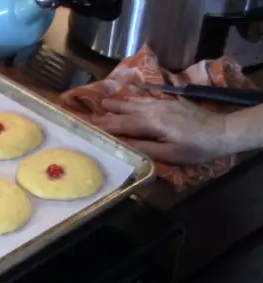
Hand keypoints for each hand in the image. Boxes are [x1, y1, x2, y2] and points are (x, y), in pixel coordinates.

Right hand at [90, 97, 229, 164]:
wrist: (223, 131)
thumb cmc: (197, 147)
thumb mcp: (171, 154)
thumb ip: (145, 149)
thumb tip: (123, 144)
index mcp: (151, 123)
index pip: (122, 124)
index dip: (106, 125)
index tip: (90, 125)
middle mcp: (154, 110)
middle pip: (127, 111)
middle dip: (109, 112)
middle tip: (92, 113)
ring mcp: (163, 104)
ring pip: (136, 102)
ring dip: (120, 103)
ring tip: (106, 101)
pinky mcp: (172, 102)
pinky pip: (147, 99)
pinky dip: (135, 99)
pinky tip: (132, 98)